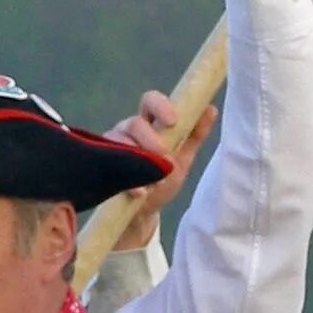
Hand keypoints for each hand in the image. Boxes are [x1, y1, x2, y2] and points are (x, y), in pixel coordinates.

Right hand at [103, 91, 218, 251]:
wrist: (146, 211)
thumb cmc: (164, 178)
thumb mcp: (183, 157)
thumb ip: (195, 134)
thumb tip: (211, 108)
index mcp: (149, 124)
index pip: (150, 101)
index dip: (160, 106)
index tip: (173, 121)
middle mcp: (127, 131)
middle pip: (134, 123)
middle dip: (150, 138)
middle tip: (164, 156)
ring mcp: (111, 148)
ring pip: (118, 141)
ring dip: (139, 160)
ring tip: (155, 182)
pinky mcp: (101, 168)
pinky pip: (110, 168)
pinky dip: (128, 181)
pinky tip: (140, 192)